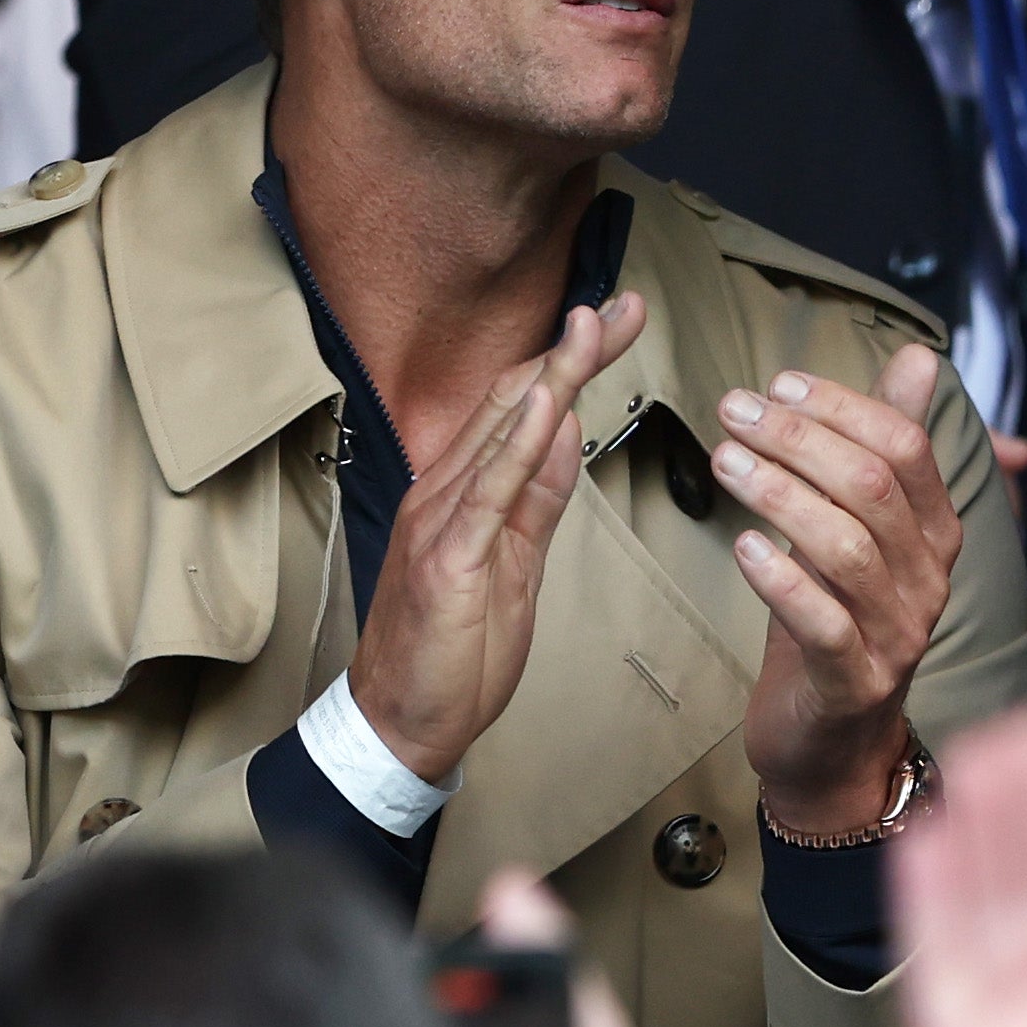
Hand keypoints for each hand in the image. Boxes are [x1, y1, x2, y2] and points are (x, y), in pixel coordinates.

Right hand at [341, 296, 627, 787]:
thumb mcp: (514, 564)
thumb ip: (536, 498)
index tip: (613, 325)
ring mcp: (440, 521)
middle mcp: (443, 492)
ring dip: (551, 377)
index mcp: (460, 493)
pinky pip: (489, 492)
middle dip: (570, 352)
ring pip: (500, 432)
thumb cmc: (452, 649)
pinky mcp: (446, 558)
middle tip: (623, 308)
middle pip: (510, 403)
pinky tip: (544, 406)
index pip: (517, 409)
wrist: (403, 718)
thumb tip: (564, 432)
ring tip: (593, 332)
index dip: (567, 363)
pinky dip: (518, 443)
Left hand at [715, 351, 958, 839]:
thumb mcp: (860, 520)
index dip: (841, 407)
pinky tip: (744, 545)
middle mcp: (927, 578)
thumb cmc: (838, 610)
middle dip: (800, 439)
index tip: (776, 383)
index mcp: (933, 531)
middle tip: (732, 410)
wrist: (830, 731)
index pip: (906, 448)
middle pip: (874, 489)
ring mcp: (897, 632)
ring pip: (849, 549)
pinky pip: (826, 625)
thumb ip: (887, 442)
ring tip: (724, 460)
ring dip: (780, 495)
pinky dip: (783, 580)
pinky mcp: (855, 680)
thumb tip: (921, 357)